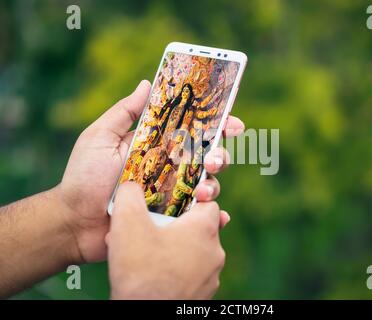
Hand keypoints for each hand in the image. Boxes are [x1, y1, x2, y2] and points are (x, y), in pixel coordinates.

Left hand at [56, 80, 243, 262]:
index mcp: (157, 144)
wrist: (75, 221)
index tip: (232, 123)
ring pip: (207, 184)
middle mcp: (169, 167)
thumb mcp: (100, 137)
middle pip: (206, 156)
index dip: (215, 124)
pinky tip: (218, 217)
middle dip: (220, 155)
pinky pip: (198, 215)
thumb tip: (147, 83)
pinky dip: (213, 216)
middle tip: (214, 160)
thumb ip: (124, 112)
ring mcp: (172, 193)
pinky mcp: (171, 216)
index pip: (191, 130)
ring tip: (202, 191)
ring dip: (214, 185)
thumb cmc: (84, 177)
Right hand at [108, 182, 224, 299]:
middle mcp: (215, 251)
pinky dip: (178, 270)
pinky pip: (193, 273)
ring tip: (149, 253)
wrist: (145, 314)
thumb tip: (131, 185)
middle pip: (201, 227)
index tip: (173, 204)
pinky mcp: (204, 295)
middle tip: (155, 229)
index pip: (209, 202)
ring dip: (177, 248)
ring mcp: (211, 276)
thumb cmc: (140, 270)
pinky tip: (155, 272)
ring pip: (196, 252)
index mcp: (204, 229)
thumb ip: (129, 195)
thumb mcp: (127, 223)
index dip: (190, 199)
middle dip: (178, 226)